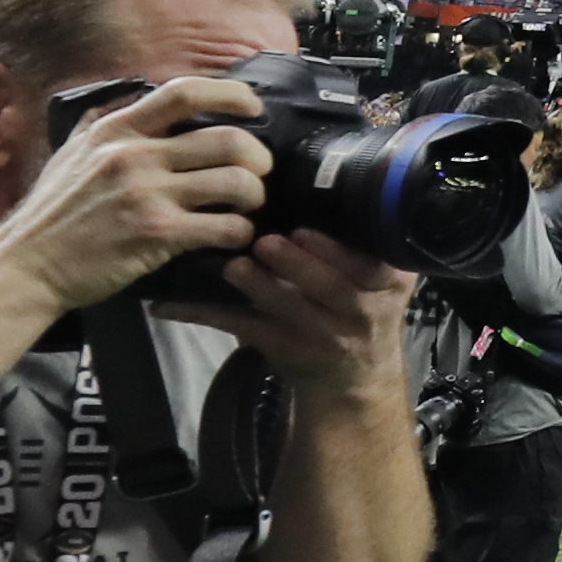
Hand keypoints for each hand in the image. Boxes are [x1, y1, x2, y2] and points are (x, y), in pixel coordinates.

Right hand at [0, 74, 275, 312]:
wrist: (25, 266)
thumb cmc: (52, 214)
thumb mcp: (70, 153)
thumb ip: (104, 123)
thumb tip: (133, 95)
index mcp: (116, 129)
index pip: (185, 92)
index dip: (232, 94)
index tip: (253, 108)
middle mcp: (133, 155)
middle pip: (228, 139)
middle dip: (258, 156)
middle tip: (260, 171)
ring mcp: (146, 195)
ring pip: (236, 183)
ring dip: (254, 195)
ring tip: (248, 206)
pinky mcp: (156, 235)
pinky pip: (224, 227)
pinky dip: (240, 232)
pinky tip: (233, 236)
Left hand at [166, 228, 418, 399]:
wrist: (355, 379)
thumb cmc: (357, 308)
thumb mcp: (377, 280)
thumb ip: (356, 245)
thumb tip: (309, 181)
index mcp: (386, 282)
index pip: (369, 265)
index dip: (336, 251)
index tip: (305, 231)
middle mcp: (363, 311)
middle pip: (331, 288)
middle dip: (297, 266)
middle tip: (265, 243)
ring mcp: (326, 338)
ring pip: (289, 311)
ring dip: (259, 288)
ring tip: (235, 267)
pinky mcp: (288, 353)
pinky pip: (246, 330)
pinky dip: (208, 313)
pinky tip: (174, 302)